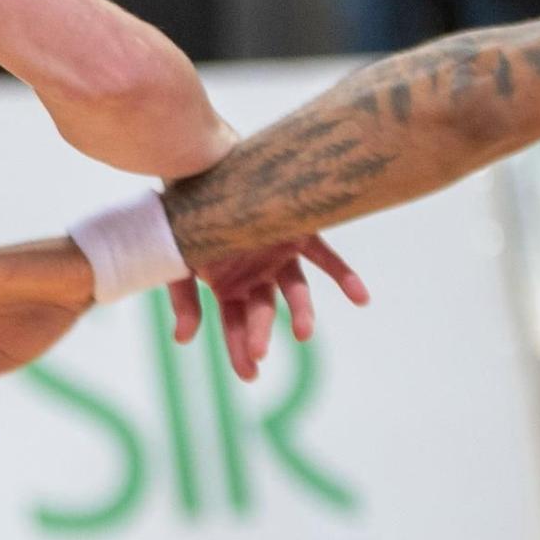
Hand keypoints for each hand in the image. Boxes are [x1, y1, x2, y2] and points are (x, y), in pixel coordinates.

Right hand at [177, 235, 371, 379]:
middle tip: (261, 352)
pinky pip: (324, 256)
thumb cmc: (185, 217)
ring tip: (304, 333)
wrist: (200, 164)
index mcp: (229, 285)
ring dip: (301, 311)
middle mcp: (258, 274)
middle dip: (261, 332)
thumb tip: (183, 341)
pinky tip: (361, 298)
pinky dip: (343, 276)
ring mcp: (280, 254)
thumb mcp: (178, 260)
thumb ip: (182, 299)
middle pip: (262, 310)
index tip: (249, 374)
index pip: (235, 325)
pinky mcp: (300, 231)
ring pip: (295, 288)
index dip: (240, 349)